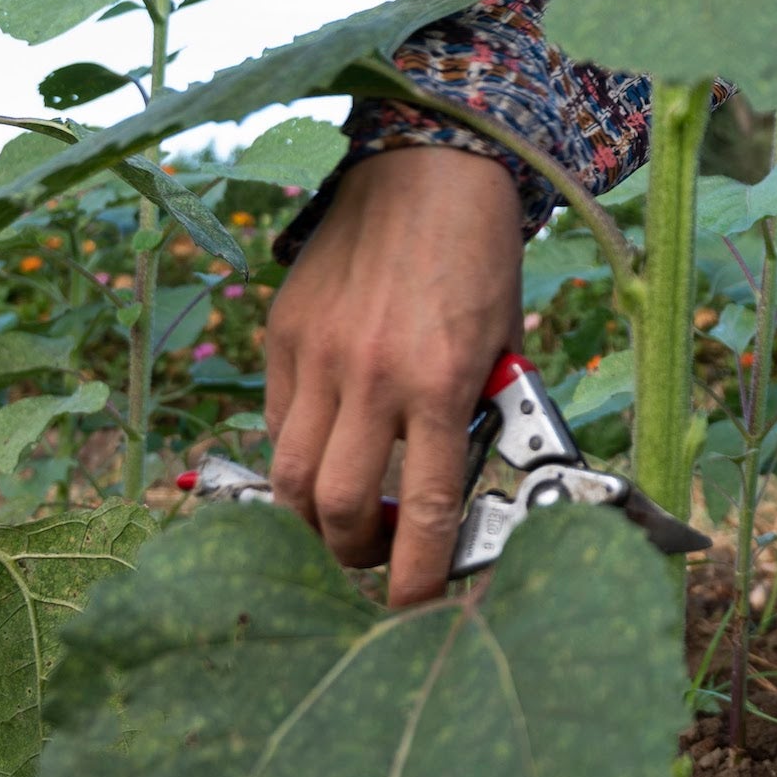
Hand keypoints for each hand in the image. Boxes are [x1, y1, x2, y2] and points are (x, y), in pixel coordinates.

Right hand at [264, 146, 523, 605]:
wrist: (428, 171)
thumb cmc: (479, 259)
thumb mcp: (501, 343)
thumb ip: (474, 414)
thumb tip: (449, 490)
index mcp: (441, 381)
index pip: (424, 508)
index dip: (414, 575)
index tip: (411, 606)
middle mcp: (372, 375)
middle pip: (333, 507)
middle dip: (351, 553)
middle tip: (373, 556)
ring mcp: (318, 354)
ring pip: (285, 476)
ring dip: (310, 517)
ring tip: (340, 517)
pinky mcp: (284, 333)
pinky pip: (275, 421)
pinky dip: (294, 453)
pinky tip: (323, 450)